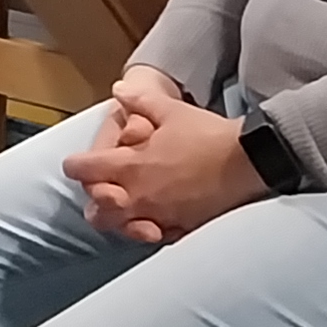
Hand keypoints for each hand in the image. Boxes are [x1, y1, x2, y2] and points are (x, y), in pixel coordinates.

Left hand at [63, 78, 266, 245]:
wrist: (248, 160)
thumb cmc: (208, 134)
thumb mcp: (171, 110)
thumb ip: (139, 101)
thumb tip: (118, 89)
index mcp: (130, 165)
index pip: (83, 170)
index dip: (77, 165)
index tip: (82, 162)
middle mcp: (138, 195)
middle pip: (95, 210)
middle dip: (94, 199)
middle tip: (105, 186)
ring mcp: (158, 215)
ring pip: (119, 229)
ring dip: (117, 218)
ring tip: (127, 205)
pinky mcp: (179, 228)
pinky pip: (152, 237)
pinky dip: (146, 229)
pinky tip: (153, 217)